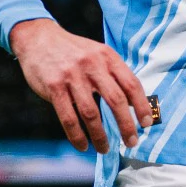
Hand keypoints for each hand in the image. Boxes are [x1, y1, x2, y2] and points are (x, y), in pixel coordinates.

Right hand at [10, 18, 154, 153]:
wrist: (39, 38)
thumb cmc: (74, 51)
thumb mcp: (98, 54)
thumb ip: (114, 75)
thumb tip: (134, 104)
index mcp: (108, 56)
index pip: (131, 84)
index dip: (141, 106)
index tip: (147, 123)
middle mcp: (92, 65)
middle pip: (116, 100)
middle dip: (126, 125)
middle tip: (131, 142)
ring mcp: (72, 76)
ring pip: (91, 113)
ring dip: (100, 136)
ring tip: (105, 148)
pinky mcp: (54, 87)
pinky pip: (68, 117)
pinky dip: (76, 136)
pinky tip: (83, 146)